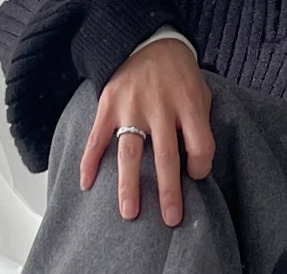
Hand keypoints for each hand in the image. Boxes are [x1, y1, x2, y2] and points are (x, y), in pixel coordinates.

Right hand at [79, 39, 214, 225]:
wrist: (148, 40)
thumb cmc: (180, 77)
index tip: (195, 176)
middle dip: (168, 192)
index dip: (201, 166)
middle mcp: (159, 107)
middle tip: (170, 219)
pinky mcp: (108, 105)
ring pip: (130, 153)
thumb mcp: (200, 94)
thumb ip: (199, 127)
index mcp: (188, 105)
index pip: (200, 146)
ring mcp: (131, 107)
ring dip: (129, 185)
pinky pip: (97, 138)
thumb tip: (194, 168)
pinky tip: (86, 184)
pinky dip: (89, 162)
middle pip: (166, 157)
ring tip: (129, 213)